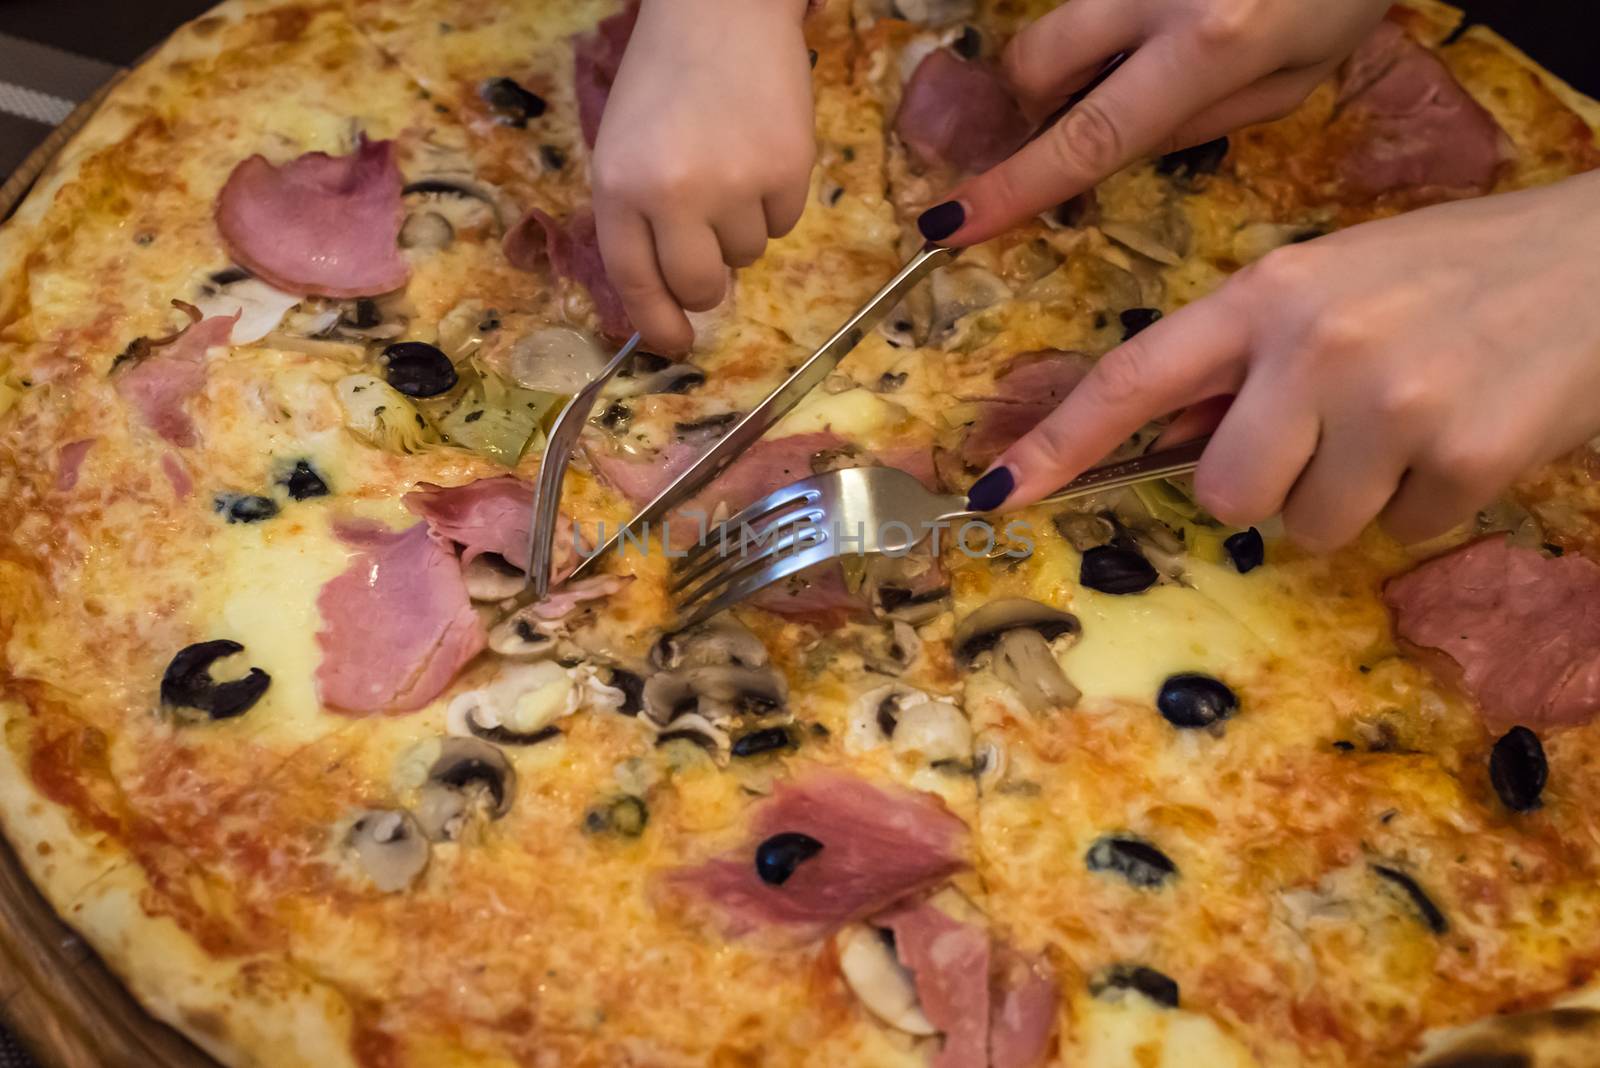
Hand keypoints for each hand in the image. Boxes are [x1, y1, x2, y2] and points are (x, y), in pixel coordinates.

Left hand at [592, 0, 815, 351]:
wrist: (722, 9)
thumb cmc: (664, 80)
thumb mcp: (622, 149)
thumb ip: (636, 218)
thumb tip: (670, 295)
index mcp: (619, 187)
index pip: (635, 281)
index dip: (656, 323)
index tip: (675, 343)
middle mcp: (673, 194)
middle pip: (699, 286)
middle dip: (706, 282)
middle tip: (709, 251)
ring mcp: (734, 184)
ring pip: (746, 255)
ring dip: (741, 227)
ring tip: (731, 167)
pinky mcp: (788, 171)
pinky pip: (784, 223)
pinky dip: (774, 200)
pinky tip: (758, 151)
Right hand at [916, 0, 1391, 243]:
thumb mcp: (1294, 78)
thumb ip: (1198, 123)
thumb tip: (1111, 150)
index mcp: (1208, 46)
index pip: (1087, 136)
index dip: (1013, 187)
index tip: (950, 223)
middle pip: (1035, 63)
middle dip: (1030, 103)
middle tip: (1063, 117)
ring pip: (1056, 20)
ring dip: (1072, 53)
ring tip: (1135, 52)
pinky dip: (1101, 18)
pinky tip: (1160, 19)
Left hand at [973, 172, 1599, 549]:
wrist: (1598, 263)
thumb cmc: (1447, 274)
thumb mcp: (1330, 285)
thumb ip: (1247, 356)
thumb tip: (1169, 443)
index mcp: (1268, 293)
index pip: (1135, 377)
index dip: (1058, 441)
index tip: (995, 490)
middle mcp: (1317, 346)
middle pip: (1222, 492)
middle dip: (1261, 487)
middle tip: (1322, 442)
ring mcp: (1392, 405)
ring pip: (1309, 528)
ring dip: (1349, 499)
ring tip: (1406, 425)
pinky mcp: (1465, 460)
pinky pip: (1399, 533)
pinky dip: (1423, 503)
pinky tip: (1460, 435)